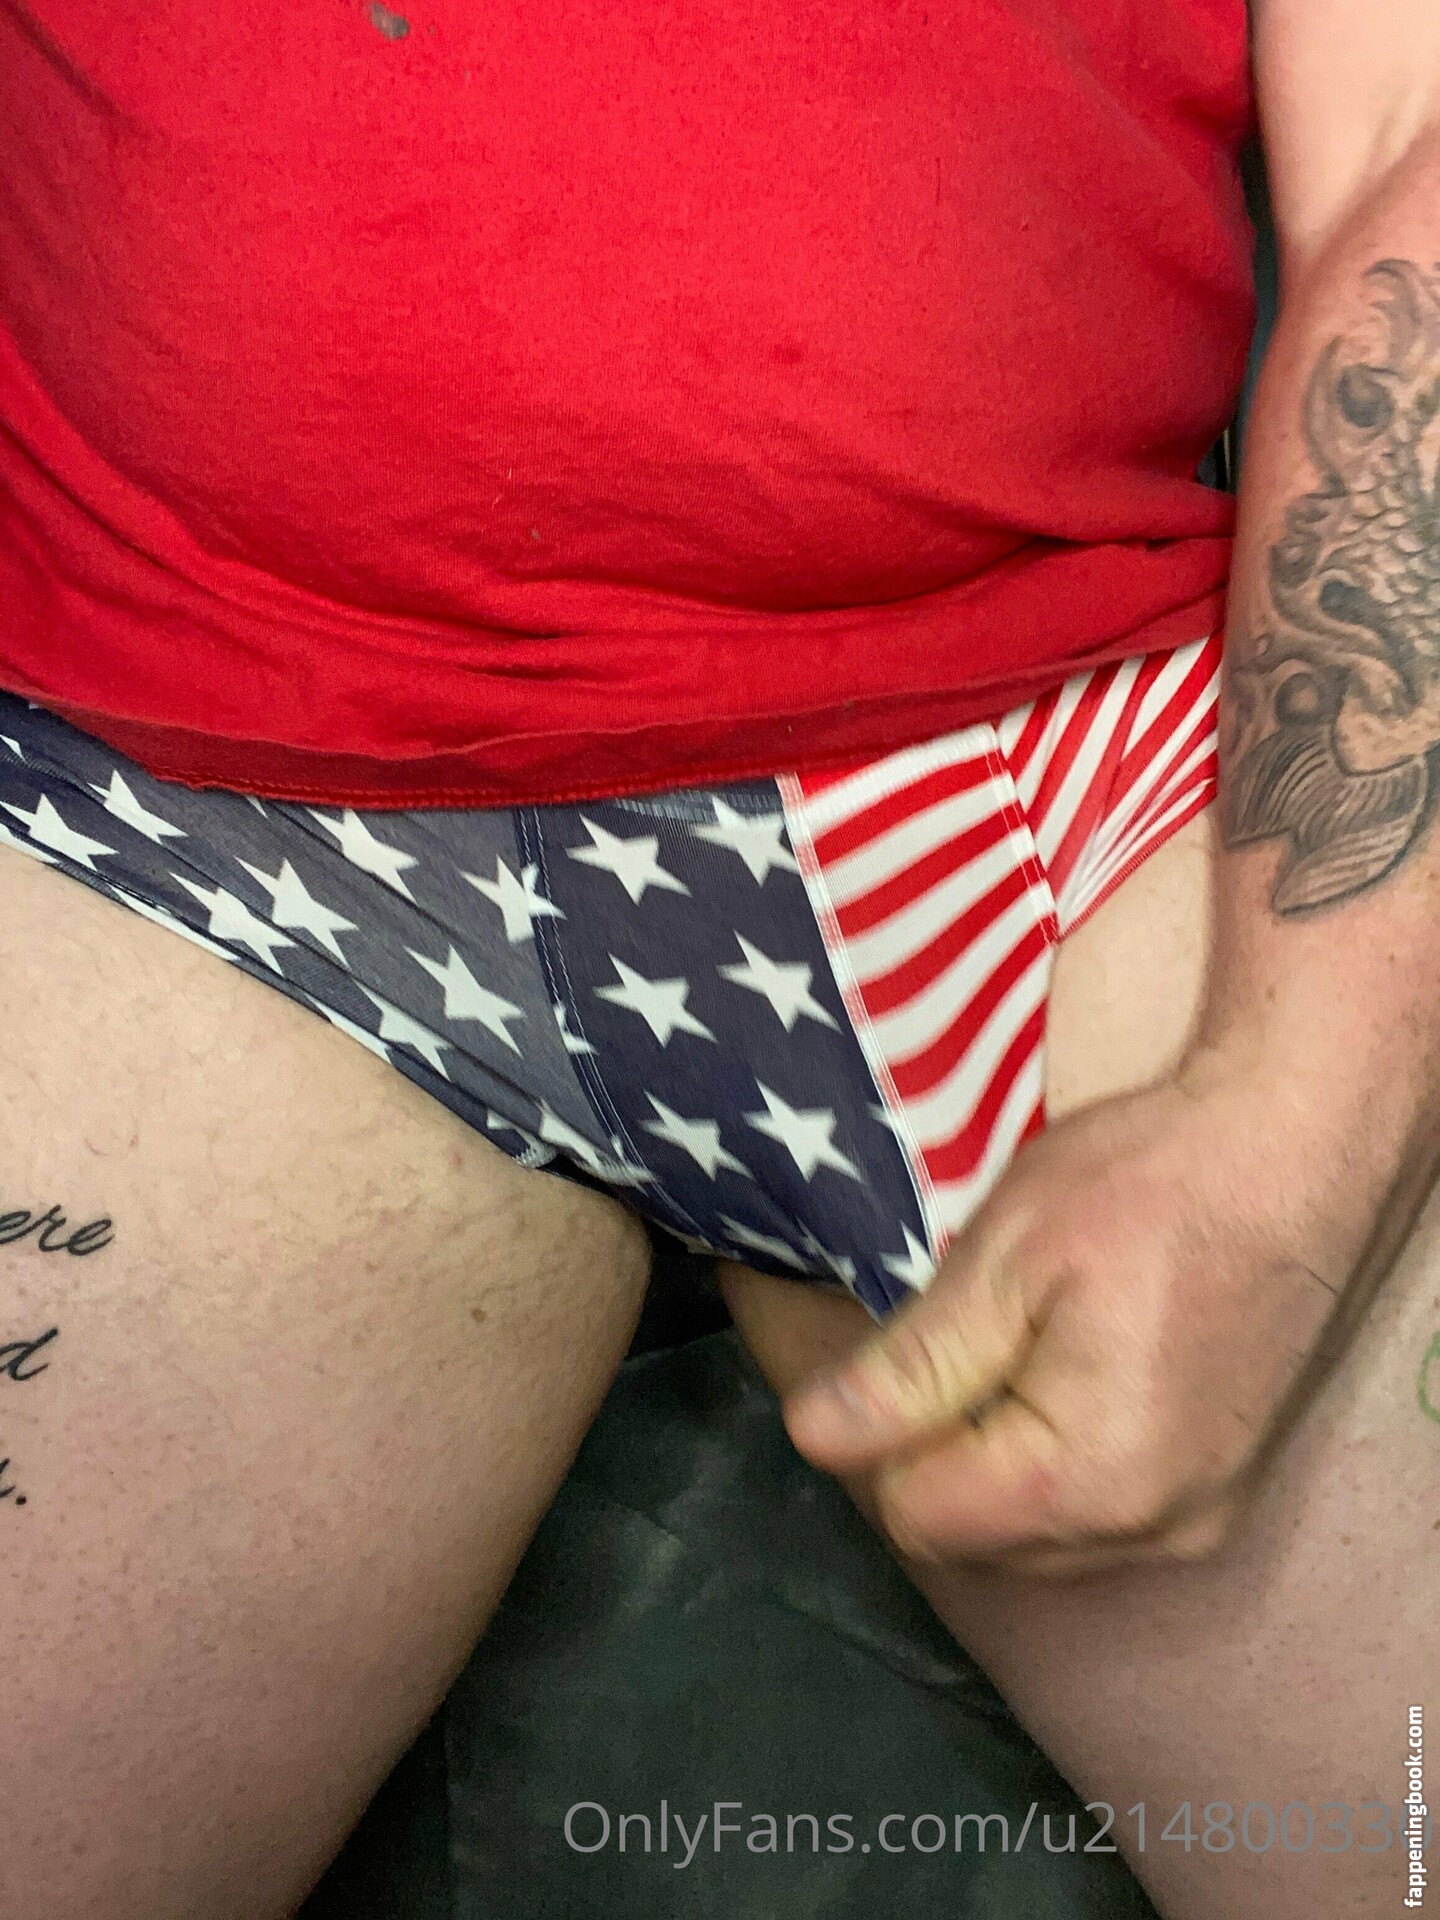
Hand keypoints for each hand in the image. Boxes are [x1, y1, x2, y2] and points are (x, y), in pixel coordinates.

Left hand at [784, 1066, 1384, 1574]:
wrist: (1298, 1146)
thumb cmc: (1150, 1184)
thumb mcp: (1005, 1260)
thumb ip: (910, 1369)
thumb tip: (811, 1438)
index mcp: (1088, 1481)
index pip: (920, 1518)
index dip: (877, 1438)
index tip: (883, 1355)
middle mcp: (1153, 1531)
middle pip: (979, 1541)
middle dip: (936, 1456)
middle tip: (946, 1338)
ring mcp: (1201, 1518)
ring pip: (1037, 1538)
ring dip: (995, 1466)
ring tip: (1008, 1347)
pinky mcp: (1222, 1490)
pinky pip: (1099, 1519)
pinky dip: (1056, 1466)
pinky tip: (1059, 1373)